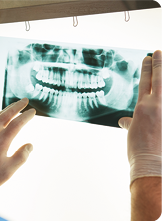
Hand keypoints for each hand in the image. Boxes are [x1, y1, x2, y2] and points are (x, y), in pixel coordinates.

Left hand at [0, 98, 35, 195]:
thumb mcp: (8, 171)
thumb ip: (21, 156)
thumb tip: (30, 145)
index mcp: (0, 142)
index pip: (16, 124)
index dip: (26, 116)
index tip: (33, 111)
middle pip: (5, 115)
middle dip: (16, 106)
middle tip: (25, 100)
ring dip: (5, 110)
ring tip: (12, 107)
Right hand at [118, 50, 161, 186]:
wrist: (152, 162)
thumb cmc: (139, 148)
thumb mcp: (132, 132)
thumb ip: (129, 123)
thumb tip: (124, 121)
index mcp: (142, 106)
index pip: (145, 81)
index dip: (147, 68)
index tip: (148, 58)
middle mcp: (156, 104)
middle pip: (159, 78)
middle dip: (160, 62)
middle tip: (160, 51)